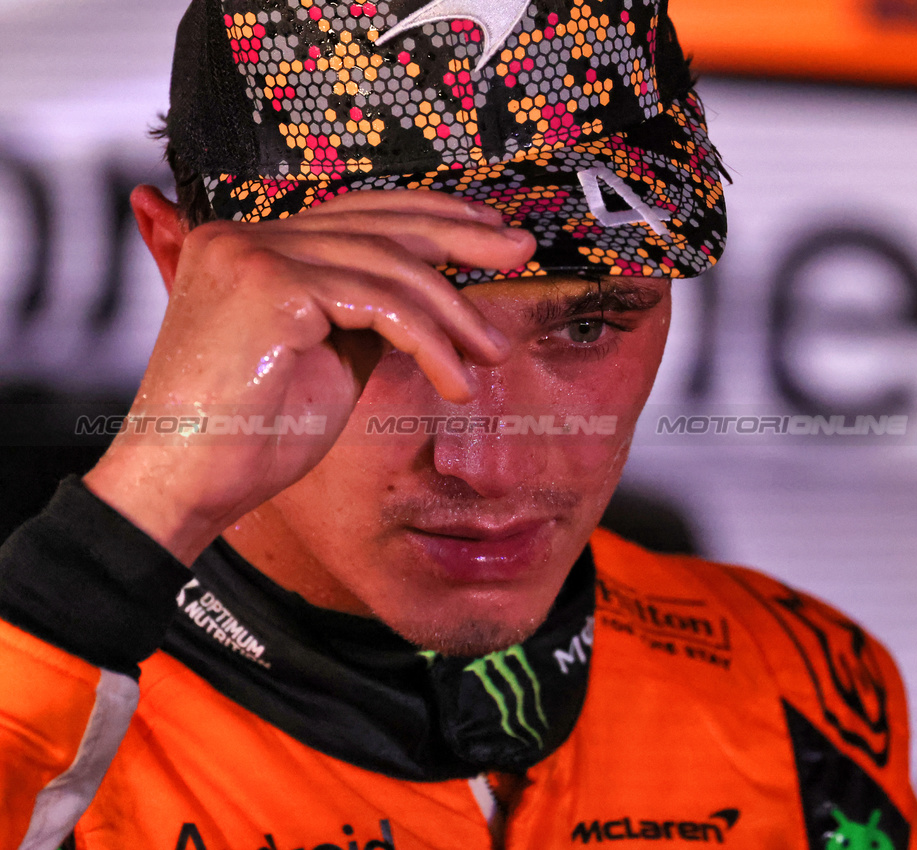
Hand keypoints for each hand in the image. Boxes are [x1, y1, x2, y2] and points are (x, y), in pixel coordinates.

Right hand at [83, 187, 535, 564]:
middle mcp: (247, 236)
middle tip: (522, 249)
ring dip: (454, 314)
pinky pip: (381, 305)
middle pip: (379, 223)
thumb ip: (366, 314)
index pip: (358, 214)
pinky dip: (430, 342)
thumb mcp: (328, 358)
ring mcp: (254, 254)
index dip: (430, 216)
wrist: (187, 486)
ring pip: (389, 267)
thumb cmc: (253, 437)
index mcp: (252, 245)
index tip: (488, 233)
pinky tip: (456, 380)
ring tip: (493, 352)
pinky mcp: (270, 285)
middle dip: (461, 235)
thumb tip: (435, 295)